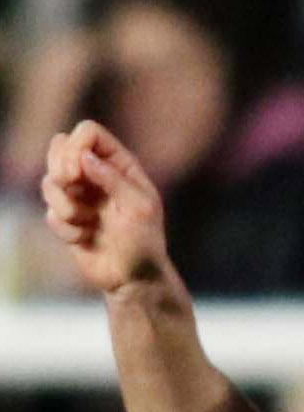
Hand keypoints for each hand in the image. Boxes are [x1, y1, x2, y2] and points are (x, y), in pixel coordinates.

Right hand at [41, 120, 168, 296]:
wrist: (134, 279)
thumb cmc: (145, 242)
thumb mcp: (140, 208)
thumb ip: (114, 179)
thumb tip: (83, 156)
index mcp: (119, 165)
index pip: (89, 132)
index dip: (77, 145)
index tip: (78, 170)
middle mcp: (96, 175)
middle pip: (60, 146)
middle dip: (60, 166)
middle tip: (71, 184)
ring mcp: (79, 195)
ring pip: (50, 181)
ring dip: (65, 204)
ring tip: (87, 222)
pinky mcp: (66, 218)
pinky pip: (51, 213)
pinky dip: (66, 228)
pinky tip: (85, 238)